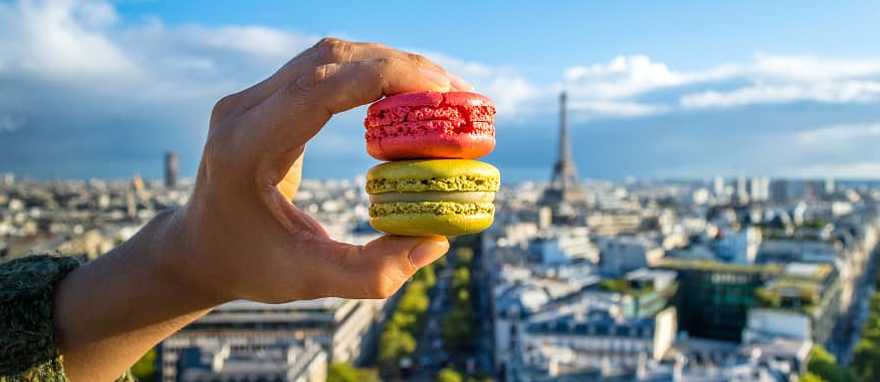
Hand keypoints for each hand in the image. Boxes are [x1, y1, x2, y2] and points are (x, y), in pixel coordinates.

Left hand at [167, 38, 470, 302]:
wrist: (197, 248)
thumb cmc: (248, 265)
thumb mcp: (306, 281)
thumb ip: (370, 273)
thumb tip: (434, 241)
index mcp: (246, 146)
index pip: (322, 87)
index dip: (387, 77)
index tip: (443, 93)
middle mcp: (244, 110)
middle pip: (332, 59)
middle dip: (402, 67)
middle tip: (458, 96)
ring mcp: (252, 98)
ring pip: (332, 56)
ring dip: (390, 65)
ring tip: (443, 96)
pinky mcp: (266, 98)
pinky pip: (326, 70)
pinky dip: (372, 73)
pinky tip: (407, 97)